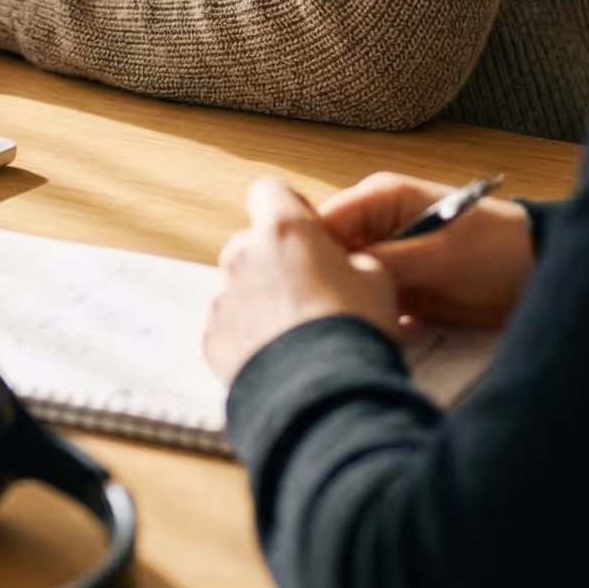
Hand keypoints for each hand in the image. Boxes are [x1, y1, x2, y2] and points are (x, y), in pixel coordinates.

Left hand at [203, 177, 398, 385]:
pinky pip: (228, 325)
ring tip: (297, 338)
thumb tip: (347, 265)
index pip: (270, 191)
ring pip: (239, 286)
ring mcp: (221, 294)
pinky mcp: (211, 335)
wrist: (324, 396)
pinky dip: (247, 337)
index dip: (291, 209)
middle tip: (312, 297)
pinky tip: (279, 360)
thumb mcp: (377, 281)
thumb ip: (353, 259)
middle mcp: (243, 253)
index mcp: (283, 229)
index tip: (309, 234)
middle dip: (277, 262)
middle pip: (254, 243)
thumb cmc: (355, 331)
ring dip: (262, 301)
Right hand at [317, 172, 533, 329]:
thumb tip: (336, 273)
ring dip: (347, 303)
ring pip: (346, 280)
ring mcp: (387, 257)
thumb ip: (386, 260)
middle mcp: (376, 225)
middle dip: (324, 282)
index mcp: (379, 198)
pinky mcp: (401, 287)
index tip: (301, 288)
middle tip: (323, 317)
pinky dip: (368, 317)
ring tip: (343, 331)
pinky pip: (370, 301)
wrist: (542, 275)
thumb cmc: (497, 250)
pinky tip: (367, 337)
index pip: (323, 220)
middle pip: (329, 252)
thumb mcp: (440, 254)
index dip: (307, 252)